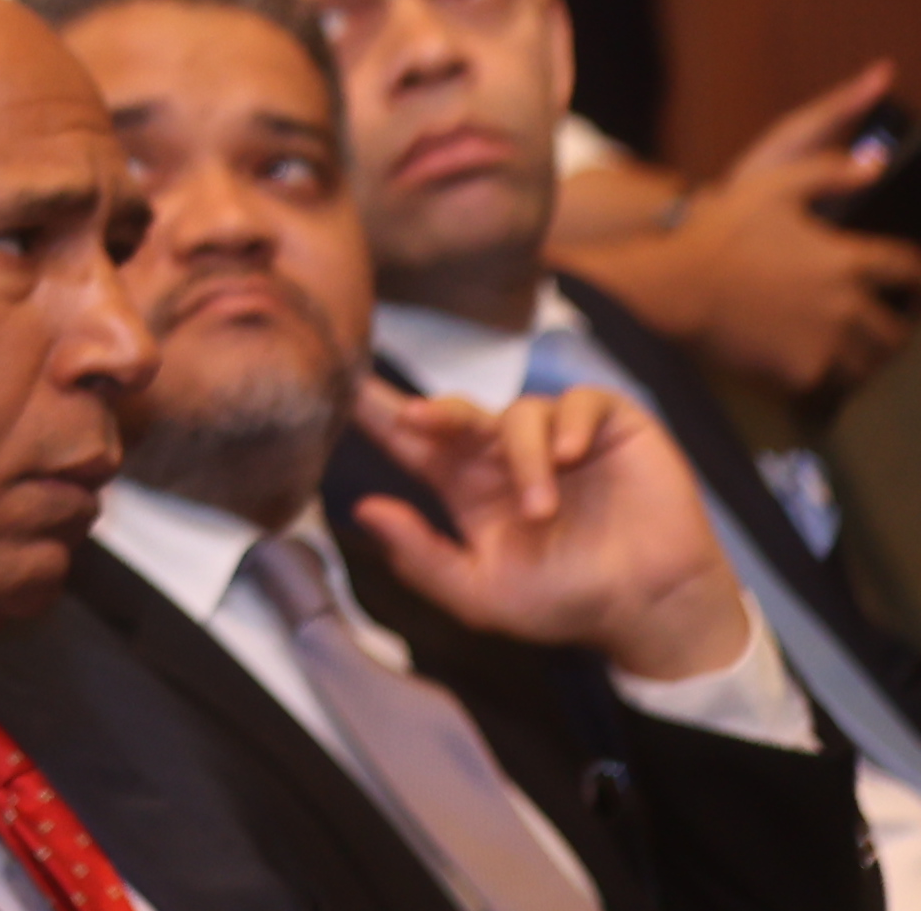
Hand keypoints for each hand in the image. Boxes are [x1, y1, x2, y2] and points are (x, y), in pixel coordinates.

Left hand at [350, 378, 755, 683]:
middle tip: (417, 420)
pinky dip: (571, 423)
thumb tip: (363, 509)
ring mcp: (557, 435)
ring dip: (525, 458)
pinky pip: (579, 402)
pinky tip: (574, 454)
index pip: (413, 441)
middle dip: (435, 412)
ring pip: (520, 414)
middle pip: (455, 412)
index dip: (379, 412)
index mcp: (466, 485)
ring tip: (543, 510)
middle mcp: (503, 452)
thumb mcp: (484, 594)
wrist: (653, 608)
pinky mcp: (609, 426)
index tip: (341, 385)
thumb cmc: (568, 602)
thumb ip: (422, 556)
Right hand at [583, 64, 920, 393]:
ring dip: (867, 356)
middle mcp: (846, 307)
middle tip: (884, 324)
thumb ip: (828, 172)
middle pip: (895, 330)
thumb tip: (873, 166)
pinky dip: (828, 376)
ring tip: (856, 351)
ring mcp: (825, 344)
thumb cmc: (721, 232)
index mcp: (846, 261)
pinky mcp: (800, 373)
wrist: (674, 286)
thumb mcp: (772, 186)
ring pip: (870, 364)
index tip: (910, 277)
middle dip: (895, 326)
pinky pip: (830, 384)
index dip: (913, 273)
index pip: (906, 270)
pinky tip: (815, 365)